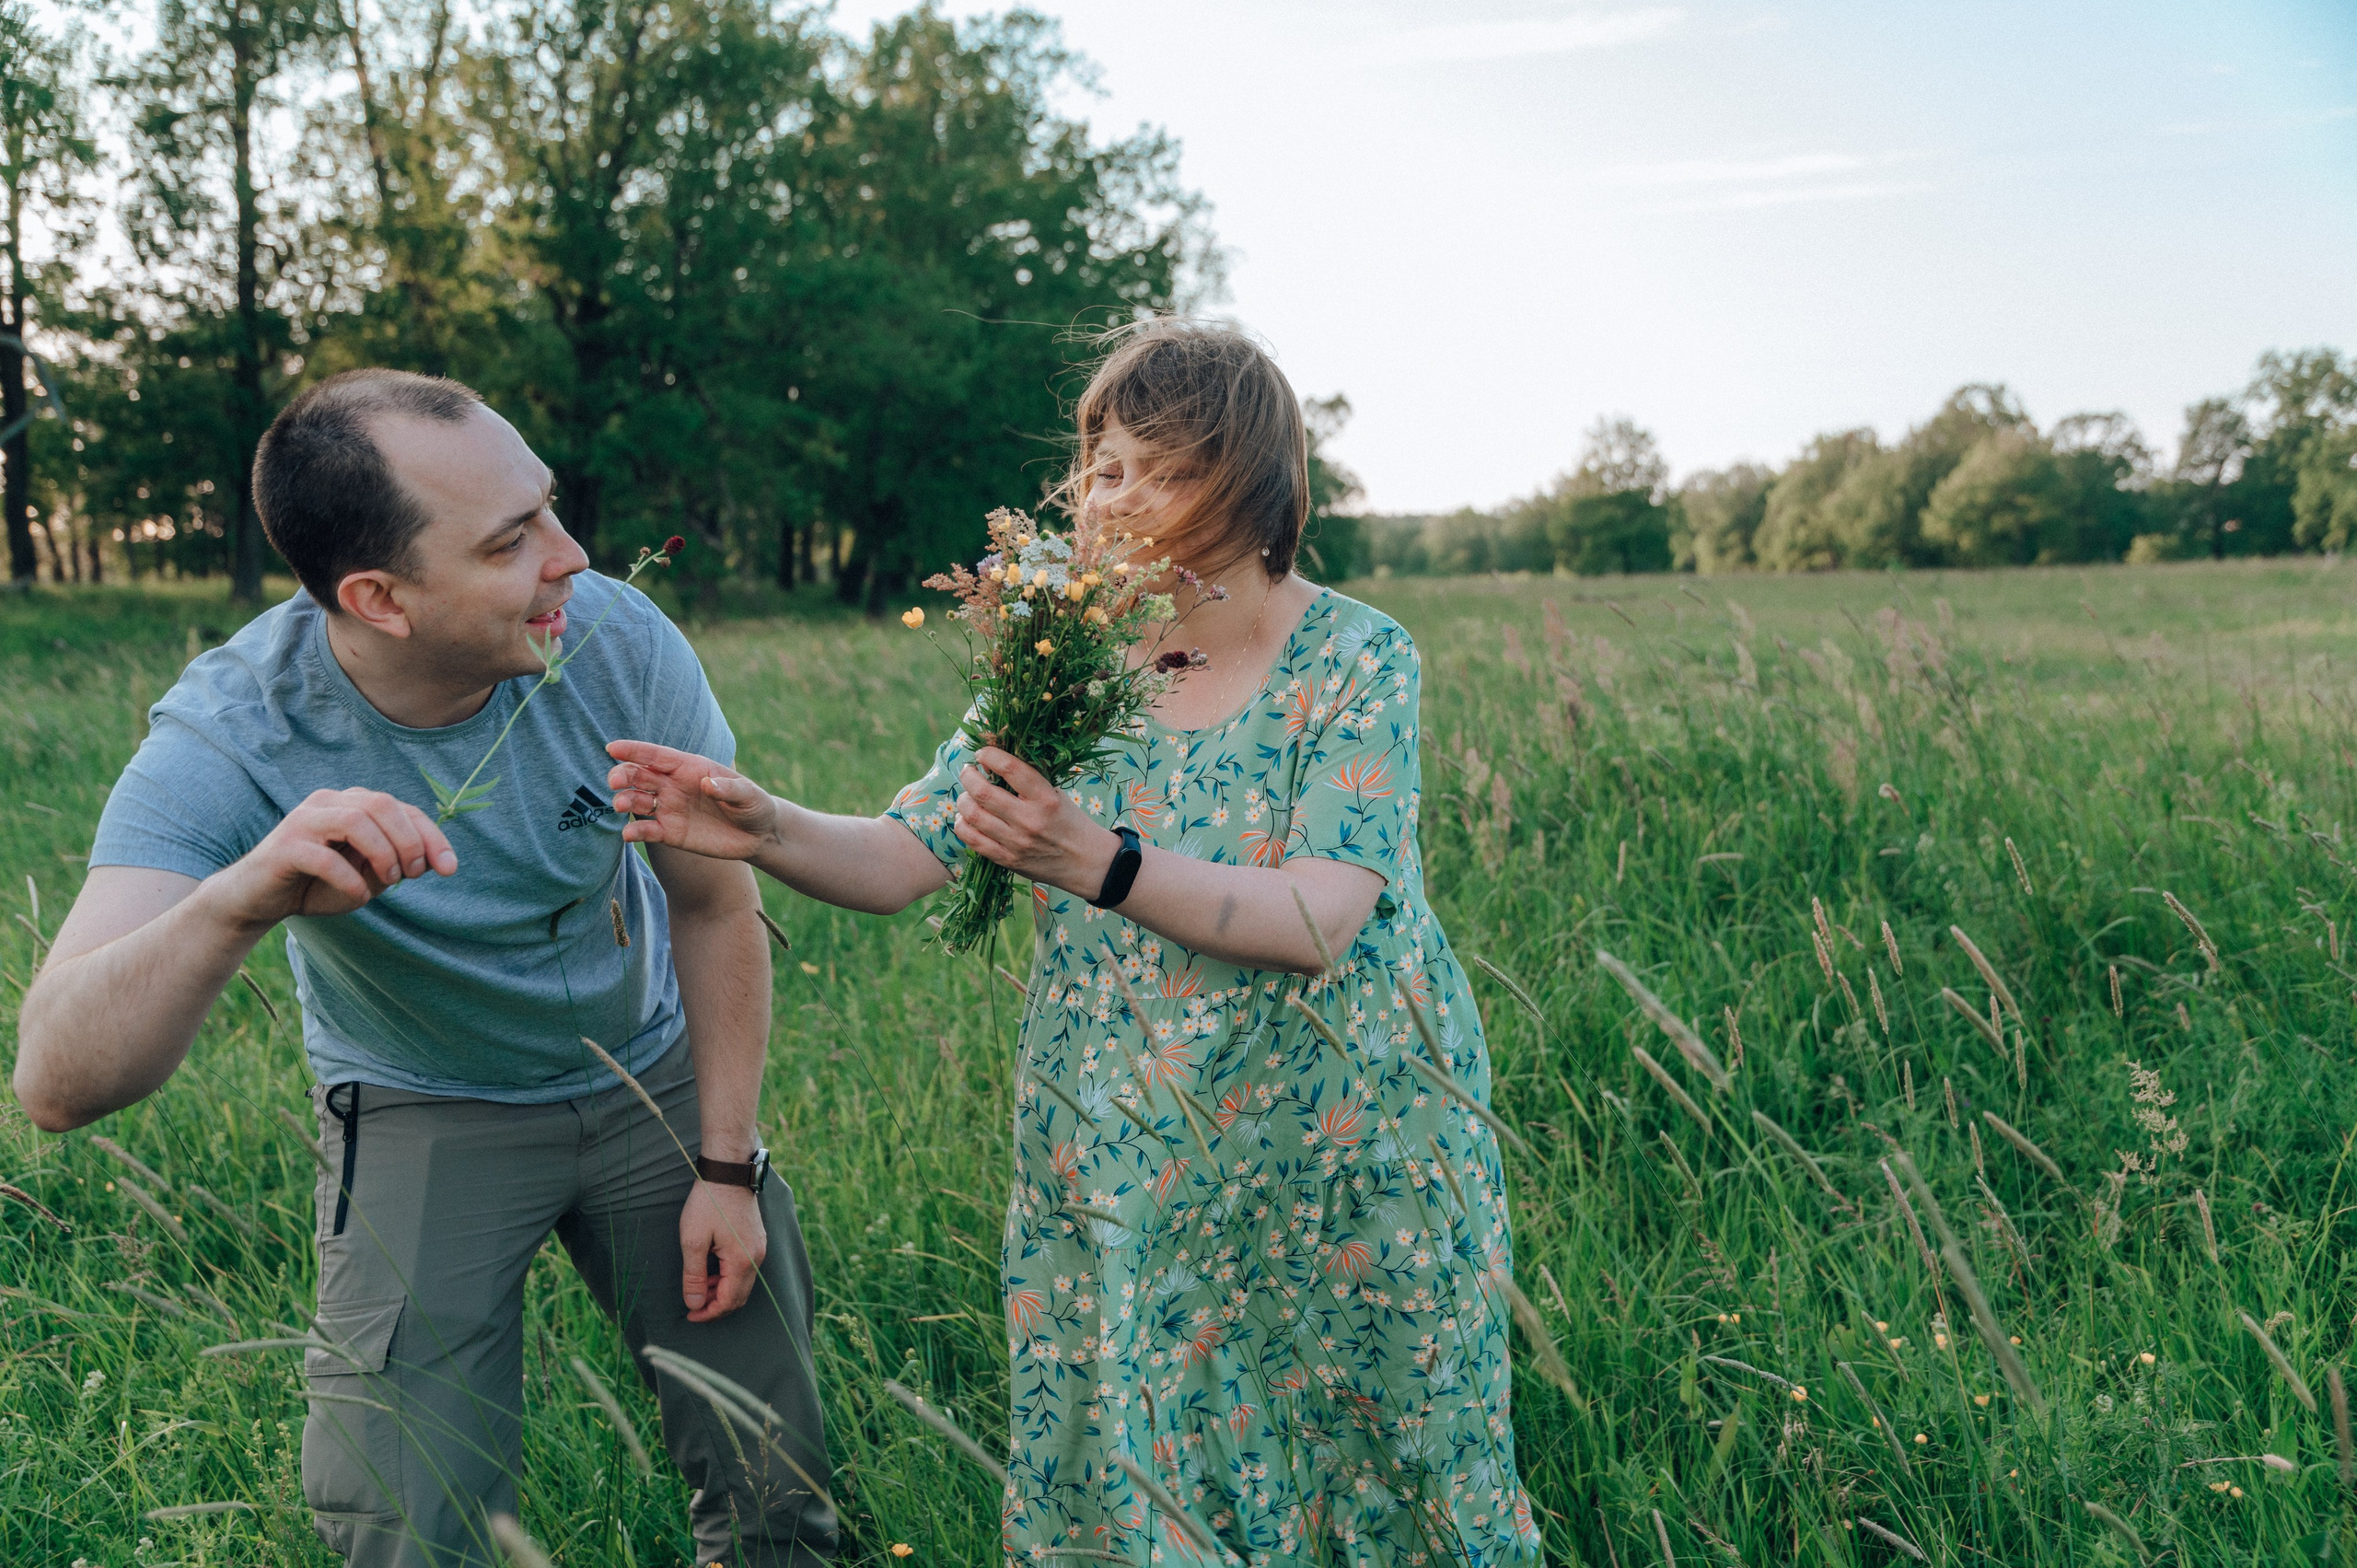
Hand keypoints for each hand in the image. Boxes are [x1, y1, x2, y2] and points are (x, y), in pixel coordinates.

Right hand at [211, 788, 456, 928]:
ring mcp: (304, 820)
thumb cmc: (317, 885)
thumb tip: (434, 860)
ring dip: (383, 855)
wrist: (258, 900)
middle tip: (410, 875)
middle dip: (409, 841)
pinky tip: (358, 896)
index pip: (403, 809)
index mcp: (353, 804)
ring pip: (357, 821)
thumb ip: (397, 864)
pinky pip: (325, 858)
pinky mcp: (284, 846)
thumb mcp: (368, 877)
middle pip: (383, 805)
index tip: (449, 869)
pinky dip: (349, 880)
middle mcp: (329, 803)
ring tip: (387, 882)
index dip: (432, 836)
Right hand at [607, 740, 778, 860]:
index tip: (612, 748)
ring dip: (625, 801)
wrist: (758, 835)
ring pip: (637, 800)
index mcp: (690, 767)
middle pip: (640, 776)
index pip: (657, 756)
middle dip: (623, 775)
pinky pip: (647, 830)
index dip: (634, 750)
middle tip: (614, 782)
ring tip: (620, 805)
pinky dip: (635, 831)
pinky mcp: (671, 833)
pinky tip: (629, 834)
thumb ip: (729, 789)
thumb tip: (708, 783)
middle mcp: (674, 786)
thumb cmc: (754, 805)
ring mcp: (670, 809)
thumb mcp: (748, 795)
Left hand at [680, 1179, 766, 1322]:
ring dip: (722, 1291)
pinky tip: (712, 1270)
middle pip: (739, 1297)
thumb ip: (694, 1276)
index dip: (709, 1313)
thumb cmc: (708, 1203)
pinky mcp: (757, 1239)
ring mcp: (759, 1247)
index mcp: (742, 1261)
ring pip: (743, 1284)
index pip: (729, 1302)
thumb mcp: (693, 1240)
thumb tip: (695, 1304)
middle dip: (716, 1306)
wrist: (728, 1171)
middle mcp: (756, 1257)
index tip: (690, 1315)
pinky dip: (729, 1277)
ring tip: (699, 1286)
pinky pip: (745, 1269)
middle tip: (694, 1305)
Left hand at [953, 747, 1121, 899]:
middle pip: (983, 792)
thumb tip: (994, 762)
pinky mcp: (1007, 860)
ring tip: (967, 795)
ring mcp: (1016, 842)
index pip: (1011, 769)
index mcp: (1046, 798)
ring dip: (963, 800)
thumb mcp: (1057, 794)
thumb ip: (1029, 781)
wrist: (1084, 861)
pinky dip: (962, 825)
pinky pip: (972, 840)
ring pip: (973, 815)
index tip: (982, 753)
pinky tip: (966, 818)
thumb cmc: (1069, 822)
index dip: (989, 755)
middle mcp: (1029, 820)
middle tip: (968, 772)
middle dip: (968, 776)